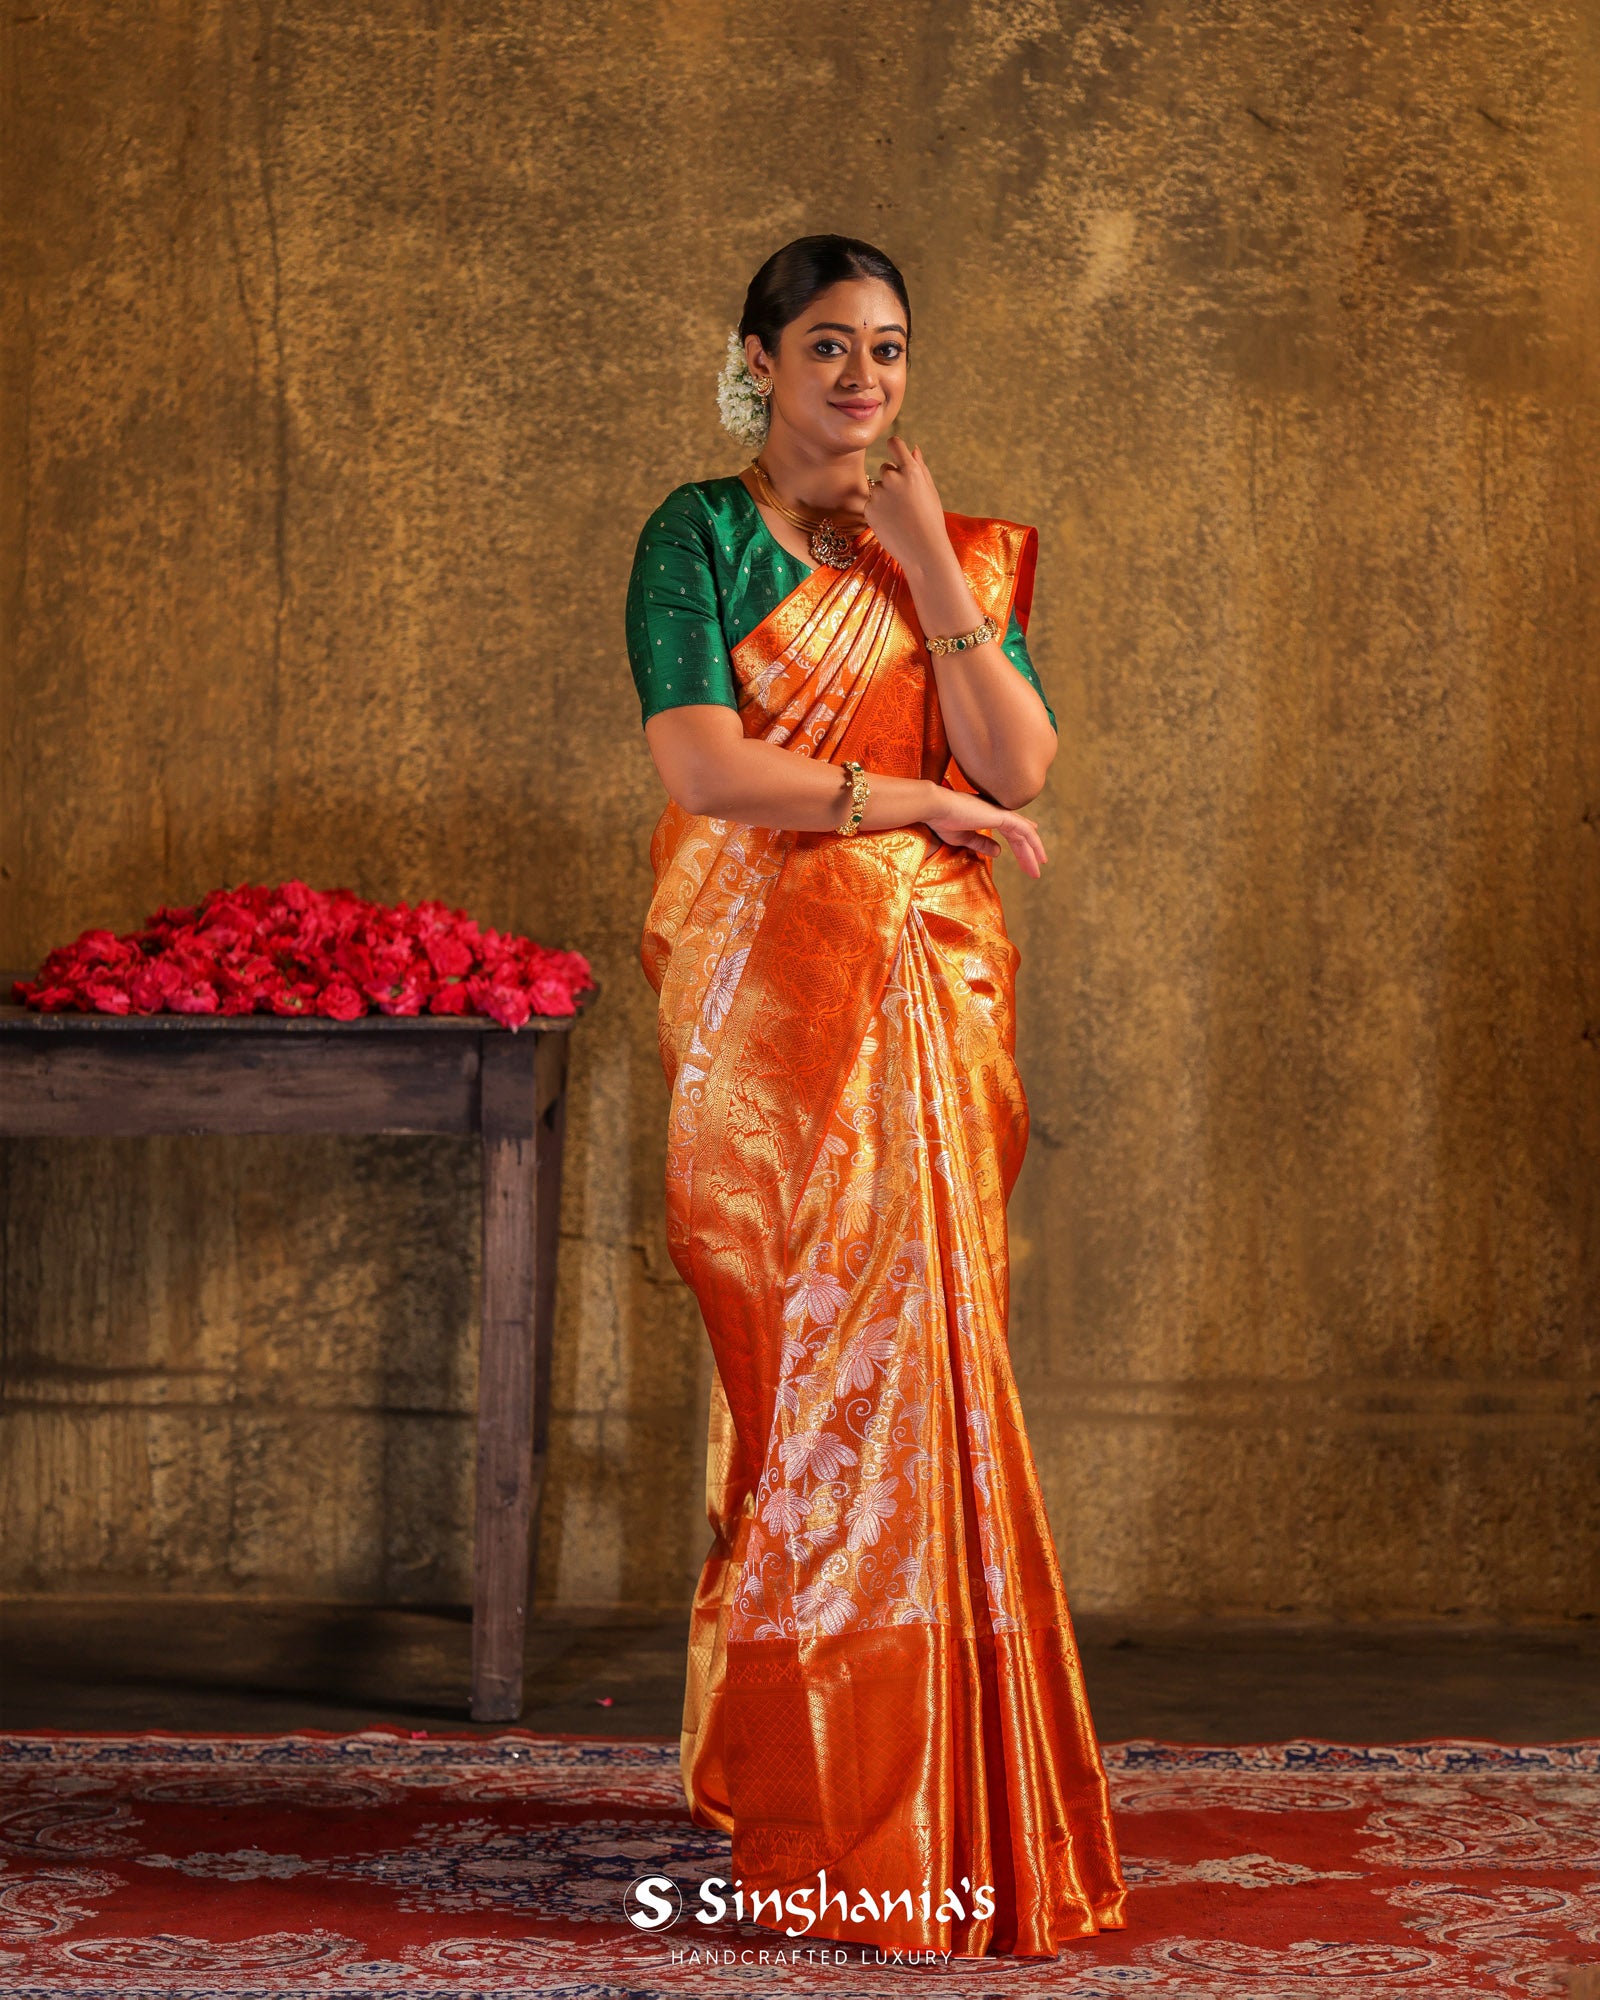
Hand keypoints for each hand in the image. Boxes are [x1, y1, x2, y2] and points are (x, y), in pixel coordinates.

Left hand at [862, 437, 956, 580]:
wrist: (922, 551)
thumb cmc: (931, 520)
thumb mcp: (930, 491)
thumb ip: (919, 468)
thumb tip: (912, 449)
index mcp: (911, 471)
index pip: (894, 444)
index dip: (894, 446)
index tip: (894, 448)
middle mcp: (892, 479)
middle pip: (885, 468)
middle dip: (892, 479)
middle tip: (906, 501)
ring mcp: (878, 494)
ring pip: (878, 488)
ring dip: (885, 497)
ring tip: (900, 515)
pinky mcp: (868, 509)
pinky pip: (871, 503)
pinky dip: (879, 511)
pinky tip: (891, 523)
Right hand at [920, 785, 1046, 878]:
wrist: (937, 808)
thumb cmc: (943, 821)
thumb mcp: (964, 838)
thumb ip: (982, 844)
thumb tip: (999, 852)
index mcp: (987, 815)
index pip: (1009, 830)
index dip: (1019, 843)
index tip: (1028, 853)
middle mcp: (997, 812)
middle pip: (1018, 835)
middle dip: (1026, 854)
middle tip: (1034, 872)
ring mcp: (1001, 813)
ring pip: (1024, 834)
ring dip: (1032, 853)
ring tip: (1038, 870)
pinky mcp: (1003, 816)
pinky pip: (1024, 832)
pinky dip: (1034, 844)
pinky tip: (1039, 857)